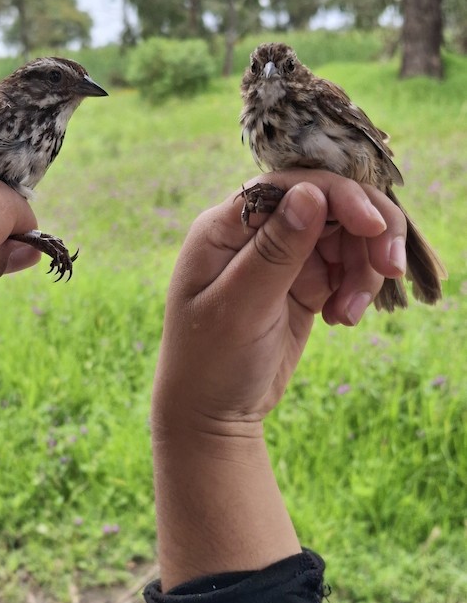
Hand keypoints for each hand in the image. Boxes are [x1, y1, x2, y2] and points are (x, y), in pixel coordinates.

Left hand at [153, 170, 406, 432]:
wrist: (213, 415)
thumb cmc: (211, 363)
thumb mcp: (240, 309)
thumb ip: (275, 252)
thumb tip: (312, 193)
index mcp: (225, 227)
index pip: (292, 187)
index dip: (340, 197)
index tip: (373, 226)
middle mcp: (256, 232)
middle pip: (329, 204)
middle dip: (367, 232)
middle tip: (392, 269)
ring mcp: (283, 256)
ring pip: (346, 236)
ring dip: (363, 269)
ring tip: (349, 315)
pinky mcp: (304, 282)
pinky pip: (347, 267)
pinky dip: (356, 288)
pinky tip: (342, 319)